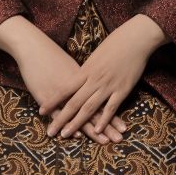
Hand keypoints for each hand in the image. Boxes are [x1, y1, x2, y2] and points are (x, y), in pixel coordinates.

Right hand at [0, 18, 127, 143]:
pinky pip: (65, 114)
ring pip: (83, 113)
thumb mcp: (70, 66)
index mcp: (87, 79)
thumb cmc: (52, 56)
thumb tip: (92, 86)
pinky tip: (79, 135)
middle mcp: (79, 87)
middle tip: (120, 140)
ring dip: (93, 130)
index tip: (123, 127)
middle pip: (96, 109)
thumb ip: (83, 77)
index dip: (112, 115)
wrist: (34, 47)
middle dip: (108, 126)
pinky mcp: (50, 96)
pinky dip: (74, 125)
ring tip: (105, 142)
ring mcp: (66, 93)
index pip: (102, 100)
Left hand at [41, 14, 166, 139]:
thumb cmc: (114, 44)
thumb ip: (87, 71)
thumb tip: (78, 80)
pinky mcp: (122, 90)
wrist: (134, 39)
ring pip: (89, 108)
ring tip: (66, 135)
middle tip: (51, 131)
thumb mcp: (95, 57)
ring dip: (77, 123)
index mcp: (85, 70)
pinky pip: (111, 108)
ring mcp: (108, 86)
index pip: (64, 89)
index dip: (52, 101)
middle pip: (74, 102)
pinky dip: (104, 120)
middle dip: (61, 118)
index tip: (41, 110)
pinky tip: (98, 131)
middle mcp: (94, 80)